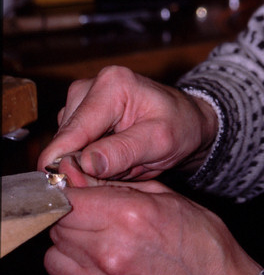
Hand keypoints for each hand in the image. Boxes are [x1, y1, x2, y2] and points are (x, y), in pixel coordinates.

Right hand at [38, 66, 217, 179]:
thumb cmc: (180, 126)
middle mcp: (90, 86)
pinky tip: (113, 156)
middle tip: (121, 172)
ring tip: (122, 161)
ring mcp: (82, 99)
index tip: (75, 190)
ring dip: (89, 162)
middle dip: (86, 165)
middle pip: (65, 141)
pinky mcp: (79, 113)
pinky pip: (71, 146)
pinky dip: (89, 158)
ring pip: (66, 146)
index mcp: (111, 84)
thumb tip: (85, 164)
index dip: (68, 166)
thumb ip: (124, 152)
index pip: (73, 133)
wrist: (187, 120)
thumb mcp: (161, 141)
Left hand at [45, 157, 261, 274]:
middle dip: (68, 207)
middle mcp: (111, 249)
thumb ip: (118, 184)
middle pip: (59, 223)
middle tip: (87, 201)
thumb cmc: (200, 237)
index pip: (70, 198)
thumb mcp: (164, 195)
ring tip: (90, 226)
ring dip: (67, 234)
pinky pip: (65, 273)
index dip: (69, 186)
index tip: (76, 180)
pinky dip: (70, 259)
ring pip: (56, 249)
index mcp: (130, 215)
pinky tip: (92, 248)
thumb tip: (82, 174)